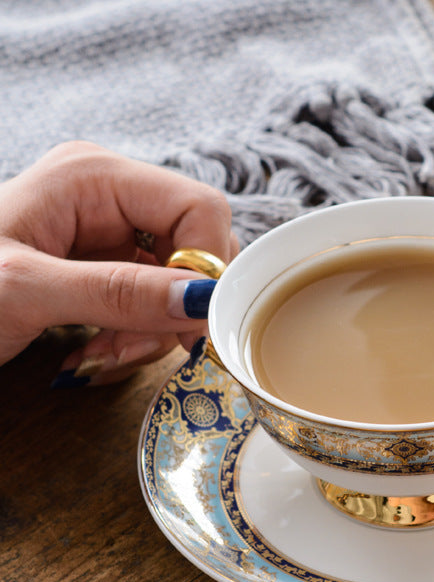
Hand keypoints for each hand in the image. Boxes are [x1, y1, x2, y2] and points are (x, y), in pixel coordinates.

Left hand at [0, 141, 238, 381]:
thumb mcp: (26, 291)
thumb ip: (117, 294)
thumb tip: (202, 301)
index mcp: (94, 177)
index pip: (199, 208)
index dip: (208, 265)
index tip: (195, 323)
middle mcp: (112, 198)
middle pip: (196, 249)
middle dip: (177, 307)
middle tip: (142, 345)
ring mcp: (112, 234)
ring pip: (181, 285)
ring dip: (155, 331)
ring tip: (106, 353)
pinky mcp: (109, 269)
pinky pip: (155, 304)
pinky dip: (140, 337)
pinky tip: (101, 351)